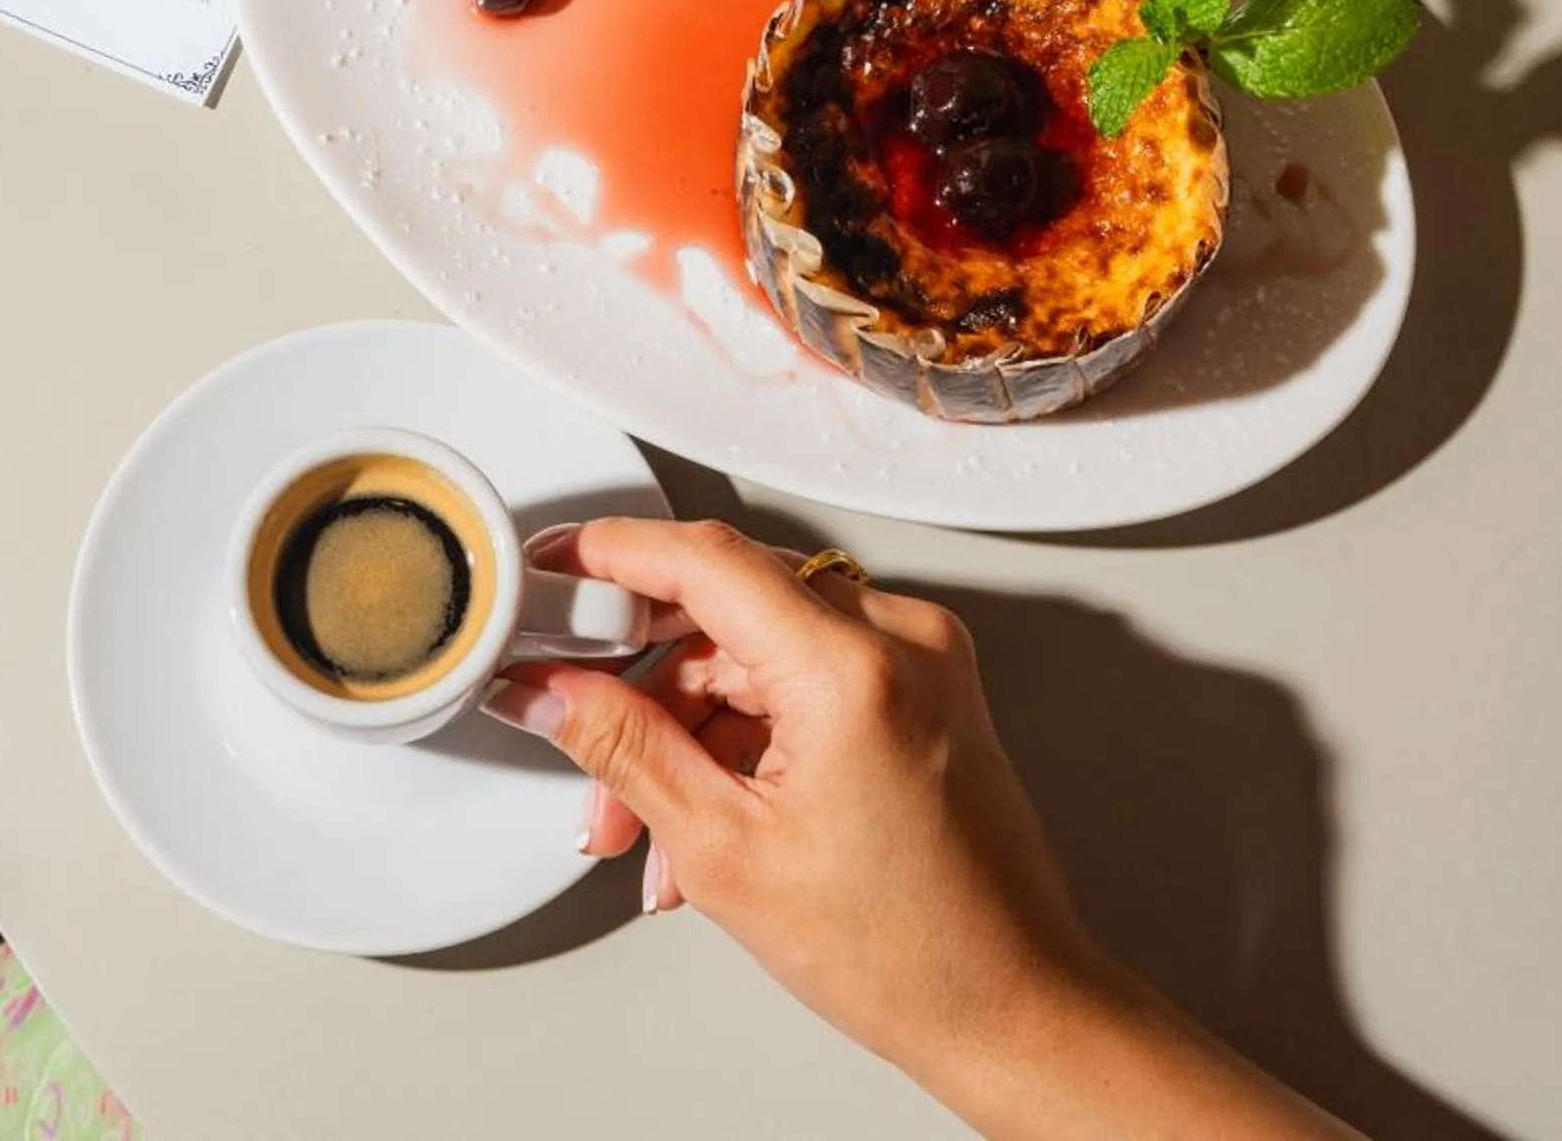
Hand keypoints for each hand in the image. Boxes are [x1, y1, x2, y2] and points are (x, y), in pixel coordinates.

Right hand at [484, 519, 1099, 1102]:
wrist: (1011, 1007)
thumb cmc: (908, 956)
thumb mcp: (725, 854)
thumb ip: (625, 750)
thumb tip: (555, 690)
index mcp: (853, 669)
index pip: (704, 560)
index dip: (608, 554)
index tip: (551, 567)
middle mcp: (900, 639)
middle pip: (726, 607)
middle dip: (643, 685)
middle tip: (582, 737)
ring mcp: (921, 657)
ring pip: (759, 646)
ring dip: (691, 725)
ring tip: (651, 828)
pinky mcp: (926, 683)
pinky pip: (805, 671)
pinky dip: (747, 731)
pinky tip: (710, 810)